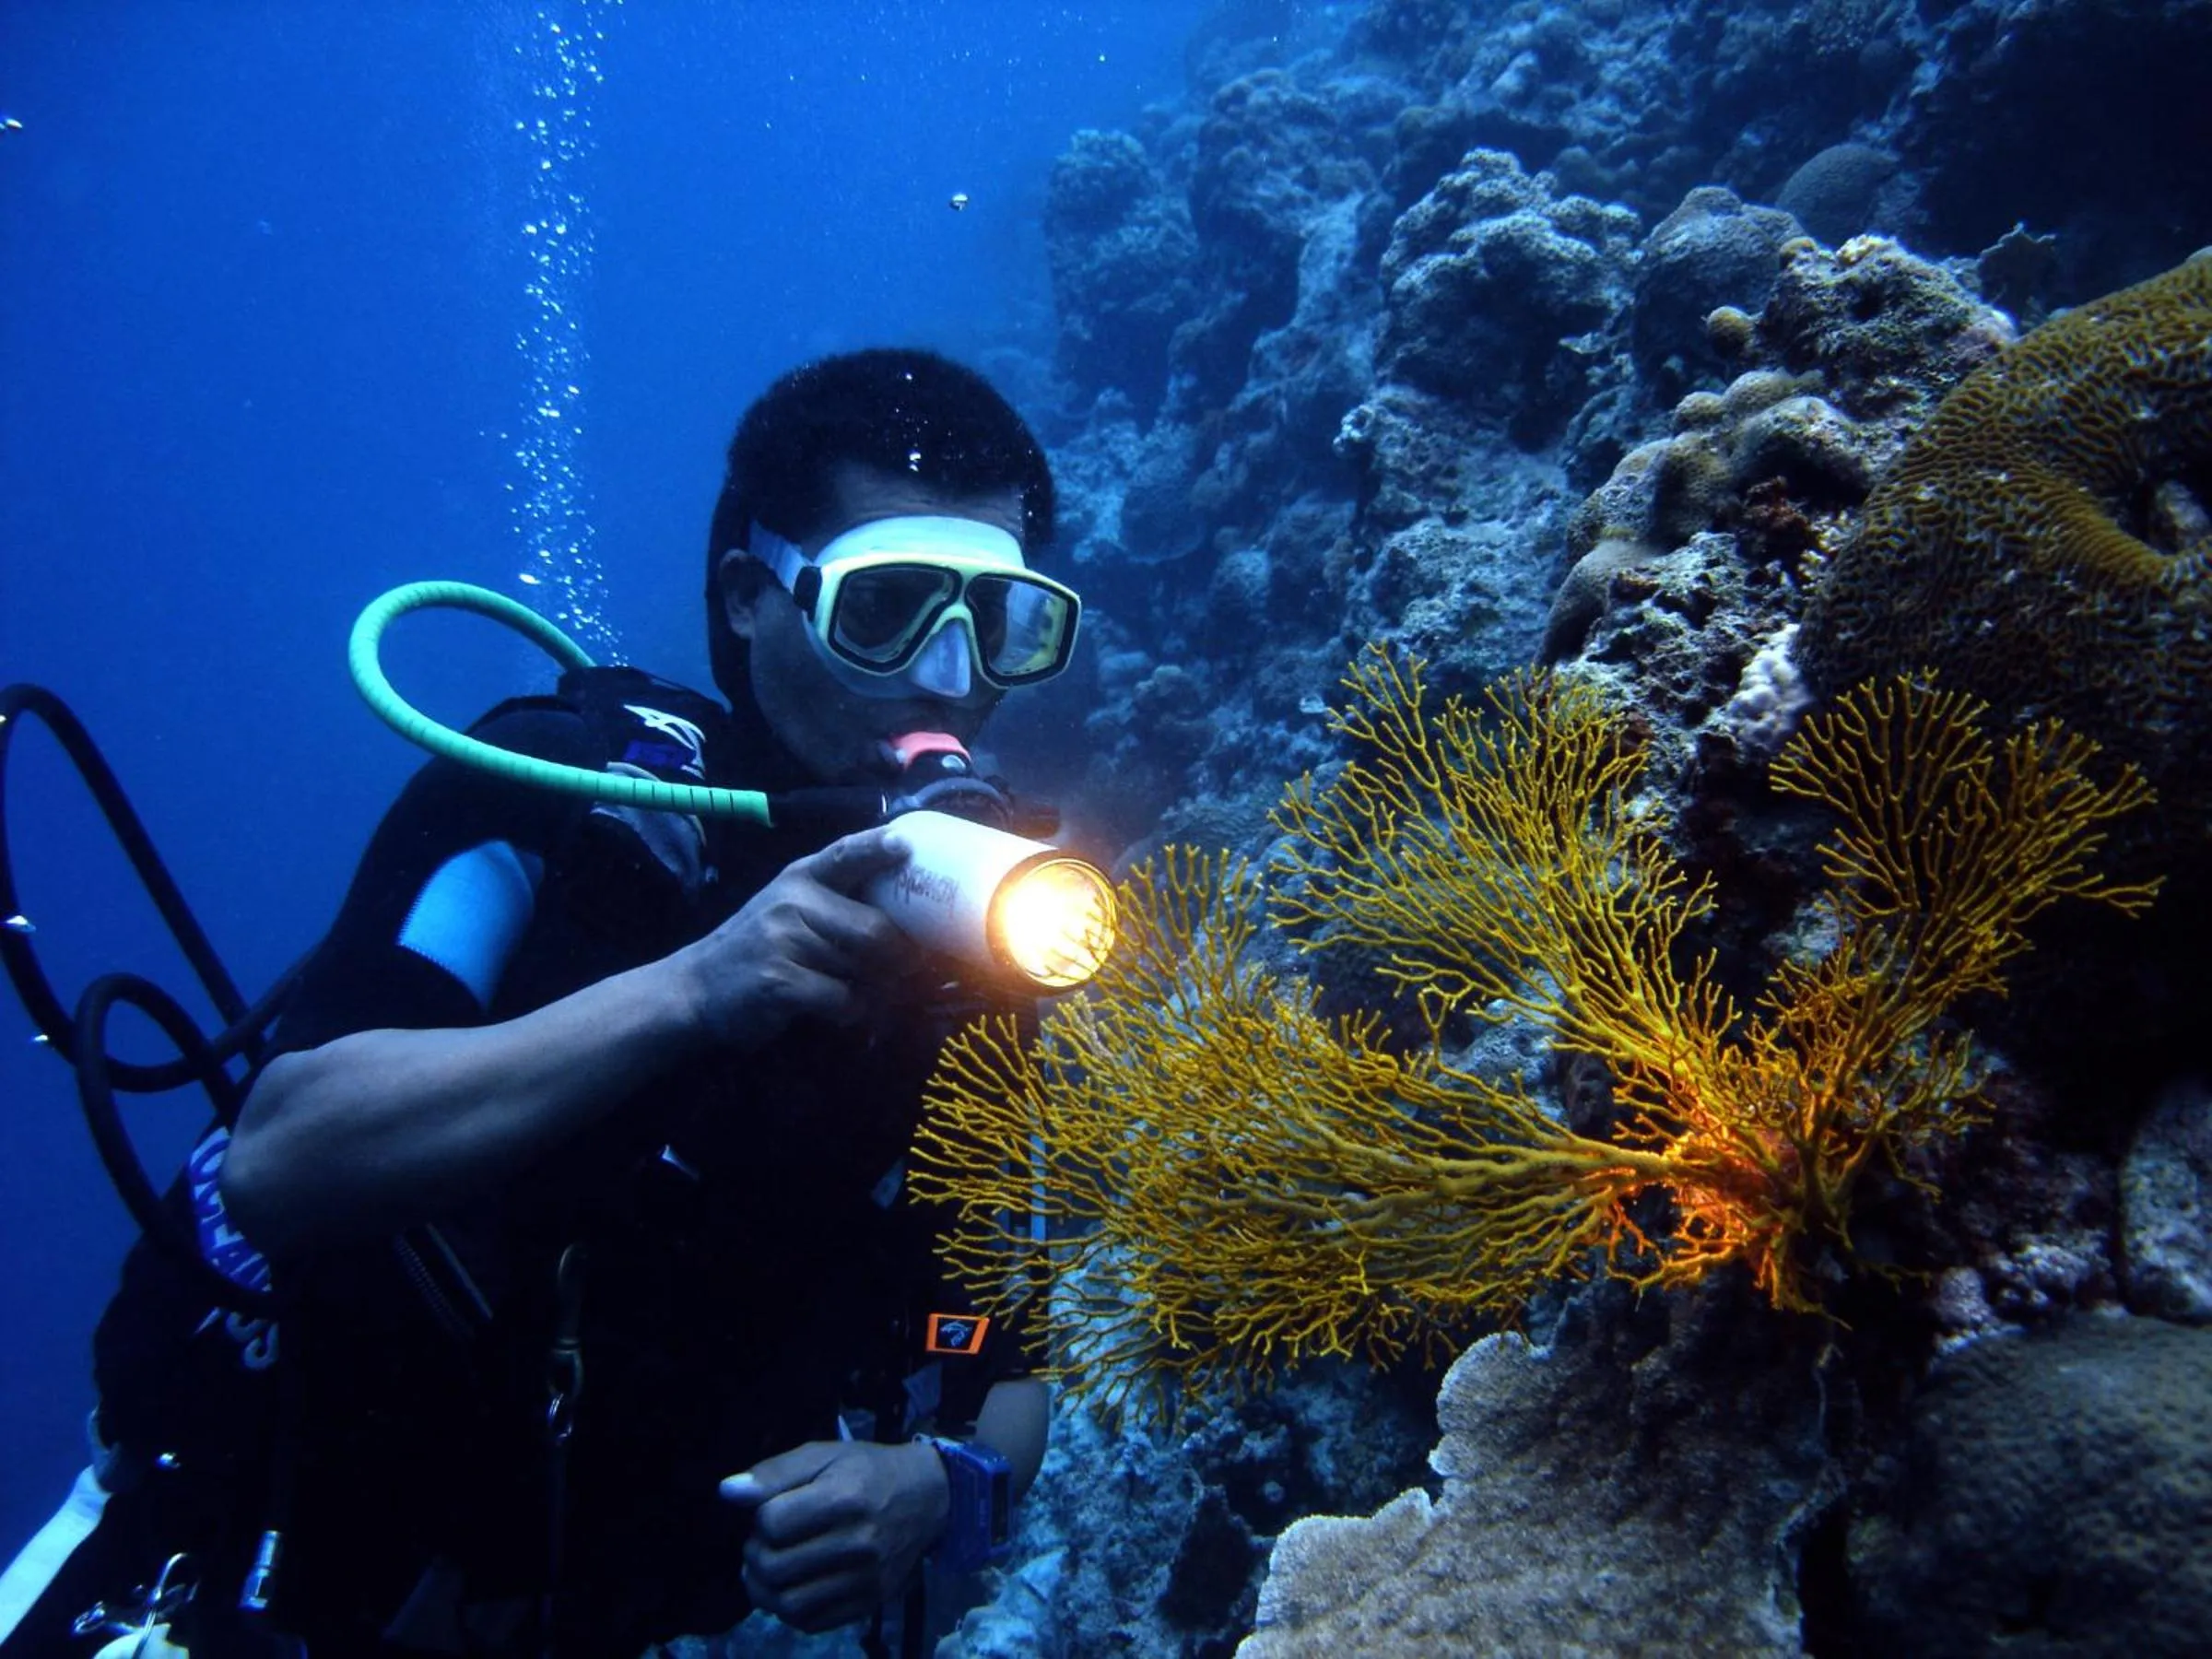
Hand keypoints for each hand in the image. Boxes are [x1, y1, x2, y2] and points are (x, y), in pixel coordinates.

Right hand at [671, 826, 915, 1051]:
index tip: (905, 844)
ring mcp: (784, 941)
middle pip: (876, 928)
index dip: (877, 847)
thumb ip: (836, 903)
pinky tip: (841, 1011)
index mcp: (800, 878)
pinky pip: (844, 999)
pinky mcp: (780, 981)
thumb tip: (909, 917)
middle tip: (910, 971)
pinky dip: (854, 1011)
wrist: (695, 987)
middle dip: (901, 956)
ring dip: (877, 989)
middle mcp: (793, 902)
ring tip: (868, 993)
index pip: (845, 854)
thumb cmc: (757, 948)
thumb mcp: (790, 909)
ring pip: (865, 968)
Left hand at [719, 1439, 948, 1631]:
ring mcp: (865, 1579)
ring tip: (768, 1569)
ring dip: (764, 1589)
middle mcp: (858, 1543)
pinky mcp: (869, 1603)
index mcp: (844, 1498)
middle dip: (755, 1555)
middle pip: (775, 1567)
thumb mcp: (823, 1456)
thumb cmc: (867, 1471)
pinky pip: (811, 1623)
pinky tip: (791, 1587)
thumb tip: (727, 1493)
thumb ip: (774, 1473)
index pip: (772, 1523)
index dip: (759, 1517)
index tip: (771, 1510)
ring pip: (789, 1604)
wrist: (927, 1498)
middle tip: (763, 1543)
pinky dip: (789, 1610)